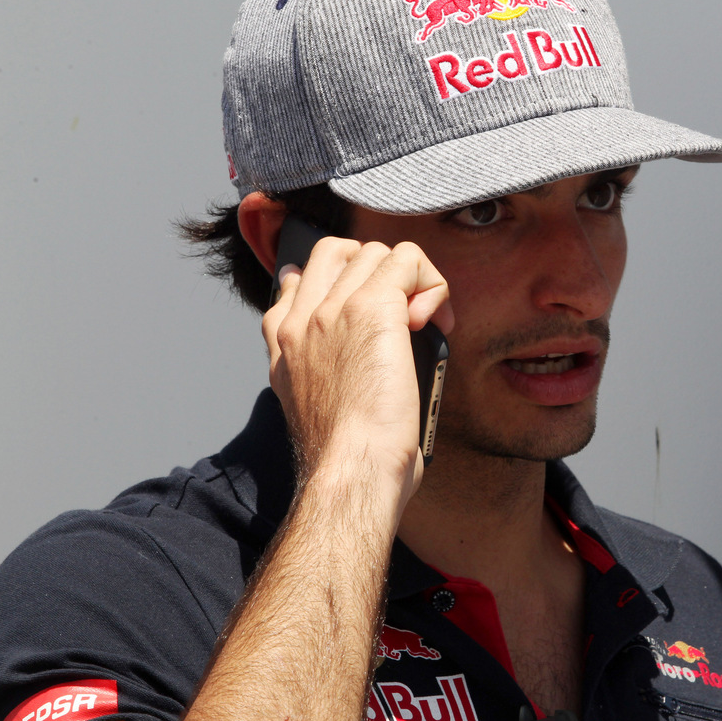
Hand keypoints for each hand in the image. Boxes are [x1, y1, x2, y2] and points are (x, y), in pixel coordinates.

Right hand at [261, 237, 452, 509]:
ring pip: (376, 252)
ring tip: (425, 324)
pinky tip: (435, 321)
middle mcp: (304, 318)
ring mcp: (335, 308)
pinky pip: (407, 260)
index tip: (360, 303)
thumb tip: (338, 348)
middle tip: (403, 312)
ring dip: (412, 281)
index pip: (298, 277)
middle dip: (375, 268)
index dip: (337, 279)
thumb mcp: (311, 407)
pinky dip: (432, 283)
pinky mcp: (372, 307)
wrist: (352, 469)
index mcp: (285, 342)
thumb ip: (317, 367)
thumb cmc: (346, 454)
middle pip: (338, 251)